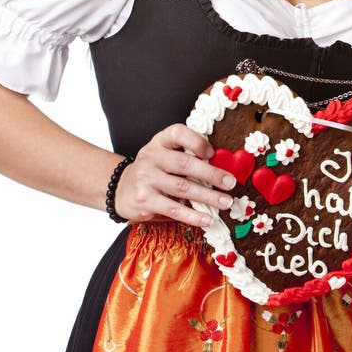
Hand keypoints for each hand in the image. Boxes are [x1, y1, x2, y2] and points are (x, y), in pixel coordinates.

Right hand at [114, 123, 236, 227]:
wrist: (121, 189)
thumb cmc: (153, 171)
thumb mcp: (164, 155)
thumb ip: (186, 156)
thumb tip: (222, 167)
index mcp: (159, 141)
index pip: (178, 133)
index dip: (196, 141)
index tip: (212, 153)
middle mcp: (151, 157)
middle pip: (185, 164)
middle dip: (212, 174)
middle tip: (231, 183)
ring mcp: (146, 178)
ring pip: (182, 188)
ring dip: (208, 197)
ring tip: (225, 202)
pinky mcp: (144, 200)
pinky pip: (173, 209)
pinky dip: (193, 215)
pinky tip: (207, 219)